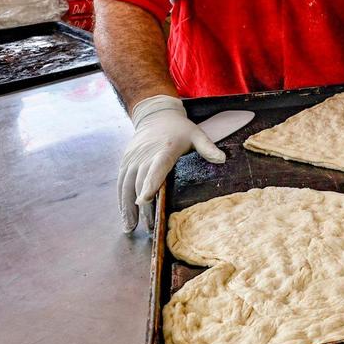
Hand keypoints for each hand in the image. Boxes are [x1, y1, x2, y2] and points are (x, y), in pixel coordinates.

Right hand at [118, 95, 225, 233]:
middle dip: (143, 206)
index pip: (156, 168)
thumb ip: (208, 147)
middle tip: (149, 228)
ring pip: (127, 186)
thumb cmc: (180, 129)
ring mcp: (133, 159)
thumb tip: (223, 159)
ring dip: (128, 208)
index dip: (150, 183)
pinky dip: (121, 200)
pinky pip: (120, 183)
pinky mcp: (125, 162)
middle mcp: (145, 156)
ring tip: (131, 228)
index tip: (145, 199)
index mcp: (164, 150)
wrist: (156, 115)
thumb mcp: (196, 134)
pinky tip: (126, 217)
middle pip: (140, 183)